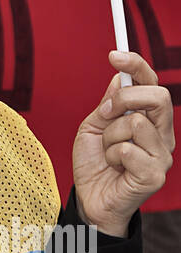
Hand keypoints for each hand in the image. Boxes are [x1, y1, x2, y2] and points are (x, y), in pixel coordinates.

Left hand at [72, 50, 174, 236]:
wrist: (90, 198)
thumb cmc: (94, 163)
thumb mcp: (94, 125)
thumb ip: (109, 103)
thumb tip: (120, 75)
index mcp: (150, 119)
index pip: (152, 84)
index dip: (137, 65)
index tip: (114, 54)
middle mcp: (162, 134)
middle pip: (157, 96)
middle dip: (124, 98)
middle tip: (104, 114)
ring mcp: (162, 155)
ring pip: (135, 123)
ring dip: (110, 136)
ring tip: (108, 153)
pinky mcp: (155, 174)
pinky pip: (127, 149)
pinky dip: (110, 155)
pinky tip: (114, 167)